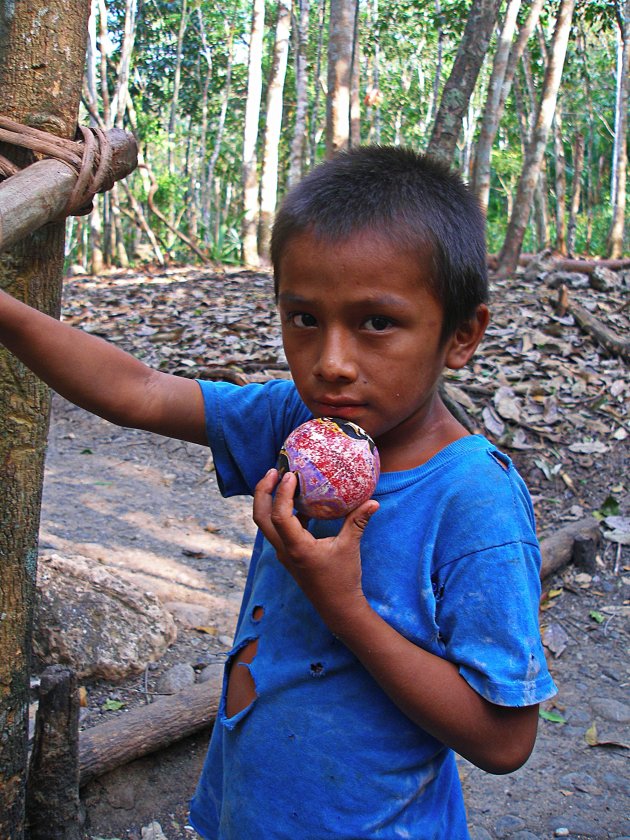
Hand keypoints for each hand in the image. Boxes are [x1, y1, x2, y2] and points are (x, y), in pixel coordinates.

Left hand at [253, 468, 378, 632]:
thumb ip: (358, 522)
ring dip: (269, 500)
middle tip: (274, 470)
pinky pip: (278, 529)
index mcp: (297, 547)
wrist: (336, 607)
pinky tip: (299, 500)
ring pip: (266, 523)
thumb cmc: (343, 579)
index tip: (291, 474)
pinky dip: (283, 512)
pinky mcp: (289, 554)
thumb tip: (372, 501)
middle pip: (260, 517)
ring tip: (282, 479)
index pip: (279, 515)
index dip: (282, 492)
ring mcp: (284, 553)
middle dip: (263, 491)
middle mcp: (284, 549)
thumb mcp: (351, 547)